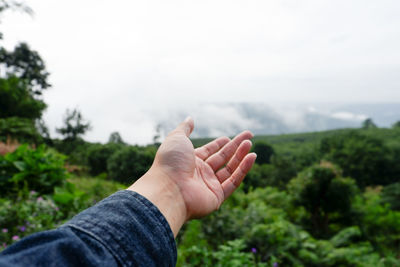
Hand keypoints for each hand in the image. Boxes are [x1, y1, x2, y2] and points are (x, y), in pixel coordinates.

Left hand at [128, 117, 255, 235]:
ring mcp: (209, 186)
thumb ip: (184, 128)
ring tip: (250, 145)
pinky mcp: (217, 197)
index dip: (220, 144)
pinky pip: (233, 182)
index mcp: (190, 161)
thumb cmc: (170, 163)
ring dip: (241, 157)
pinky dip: (243, 170)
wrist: (168, 190)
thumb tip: (190, 118)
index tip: (230, 137)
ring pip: (230, 170)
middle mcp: (200, 173)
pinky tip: (251, 157)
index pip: (209, 151)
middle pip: (222, 158)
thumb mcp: (176, 139)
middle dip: (235, 147)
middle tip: (249, 137)